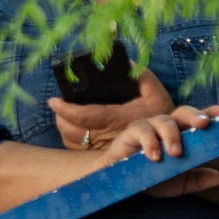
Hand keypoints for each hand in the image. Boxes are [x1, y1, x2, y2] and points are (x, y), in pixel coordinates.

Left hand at [48, 70, 173, 148]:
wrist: (165, 142)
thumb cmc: (159, 116)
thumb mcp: (155, 93)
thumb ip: (141, 76)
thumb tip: (125, 63)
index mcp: (115, 118)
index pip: (82, 115)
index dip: (64, 109)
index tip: (53, 101)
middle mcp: (105, 136)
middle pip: (70, 130)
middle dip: (60, 117)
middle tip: (58, 105)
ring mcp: (100, 147)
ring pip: (71, 141)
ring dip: (63, 128)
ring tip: (64, 115)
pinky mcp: (99, 155)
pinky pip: (77, 150)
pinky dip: (71, 139)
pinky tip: (74, 129)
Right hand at [95, 104, 218, 198]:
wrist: (118, 180)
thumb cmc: (149, 176)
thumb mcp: (176, 183)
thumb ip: (195, 180)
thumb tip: (218, 177)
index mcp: (181, 133)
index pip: (198, 120)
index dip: (211, 113)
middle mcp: (167, 126)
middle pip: (183, 112)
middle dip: (195, 116)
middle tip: (204, 125)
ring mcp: (149, 126)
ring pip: (164, 121)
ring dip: (172, 136)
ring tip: (175, 153)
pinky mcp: (131, 132)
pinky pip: (142, 131)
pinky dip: (150, 142)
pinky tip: (154, 156)